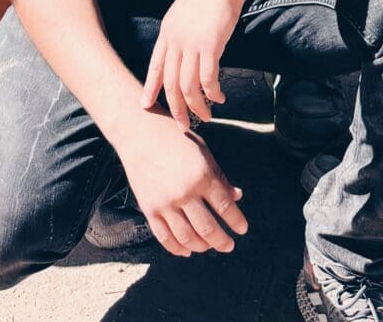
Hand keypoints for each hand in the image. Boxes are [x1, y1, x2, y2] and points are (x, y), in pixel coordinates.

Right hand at [116, 112, 246, 256]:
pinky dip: (177, 249)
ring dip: (202, 247)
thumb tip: (237, 197)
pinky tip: (187, 250)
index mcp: (202, 175)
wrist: (139, 131)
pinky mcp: (149, 209)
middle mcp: (185, 192)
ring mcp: (165, 203)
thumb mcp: (203, 151)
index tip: (242, 229)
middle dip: (222, 241)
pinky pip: (165, 237)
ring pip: (187, 238)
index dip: (237, 222)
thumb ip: (219, 177)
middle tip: (229, 245)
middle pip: (208, 229)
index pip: (225, 207)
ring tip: (209, 246)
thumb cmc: (175, 138)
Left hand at [141, 0, 245, 128]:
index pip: (154, 67)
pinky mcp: (210, 45)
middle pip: (170, 83)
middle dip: (176, 108)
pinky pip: (208, 79)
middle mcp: (175, 40)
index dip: (150, 88)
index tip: (145, 106)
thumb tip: (183, 53)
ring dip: (197, 106)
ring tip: (206, 116)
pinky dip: (212, 92)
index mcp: (167, 33)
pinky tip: (219, 97)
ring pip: (188, 86)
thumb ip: (180, 34)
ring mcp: (191, 44)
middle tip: (183, 125)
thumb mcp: (185, 13)